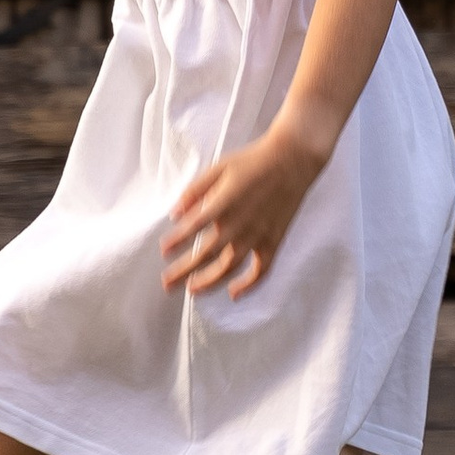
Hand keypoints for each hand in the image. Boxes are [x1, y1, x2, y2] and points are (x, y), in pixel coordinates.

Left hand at [162, 121, 327, 297]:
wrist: (291, 161)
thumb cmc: (252, 162)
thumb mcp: (218, 168)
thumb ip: (195, 191)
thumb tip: (175, 213)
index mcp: (223, 204)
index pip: (192, 228)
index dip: (176, 242)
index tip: (164, 251)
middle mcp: (238, 224)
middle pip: (206, 255)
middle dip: (183, 271)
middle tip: (167, 284)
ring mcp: (257, 236)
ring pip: (229, 268)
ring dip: (208, 282)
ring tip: (191, 290)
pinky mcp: (273, 241)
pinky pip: (261, 270)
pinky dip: (248, 285)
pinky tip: (234, 293)